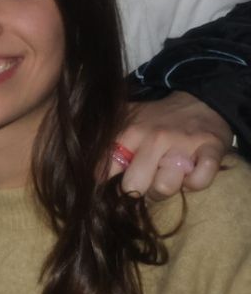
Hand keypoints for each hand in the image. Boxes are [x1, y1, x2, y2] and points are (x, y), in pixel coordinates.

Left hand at [108, 93, 229, 199]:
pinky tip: (191, 172)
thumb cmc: (157, 120)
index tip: (115, 184)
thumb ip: (104, 142)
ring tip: (169, 175)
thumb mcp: (126, 121)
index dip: (108, 184)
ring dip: (166, 188)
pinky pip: (198, 182)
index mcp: (128, 132)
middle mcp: (153, 138)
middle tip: (147, 182)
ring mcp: (183, 144)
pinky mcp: (211, 150)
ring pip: (164, 188)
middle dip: (139, 192)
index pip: (104, 170)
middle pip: (134, 186)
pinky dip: (195, 183)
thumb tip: (81, 166)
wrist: (200, 101)